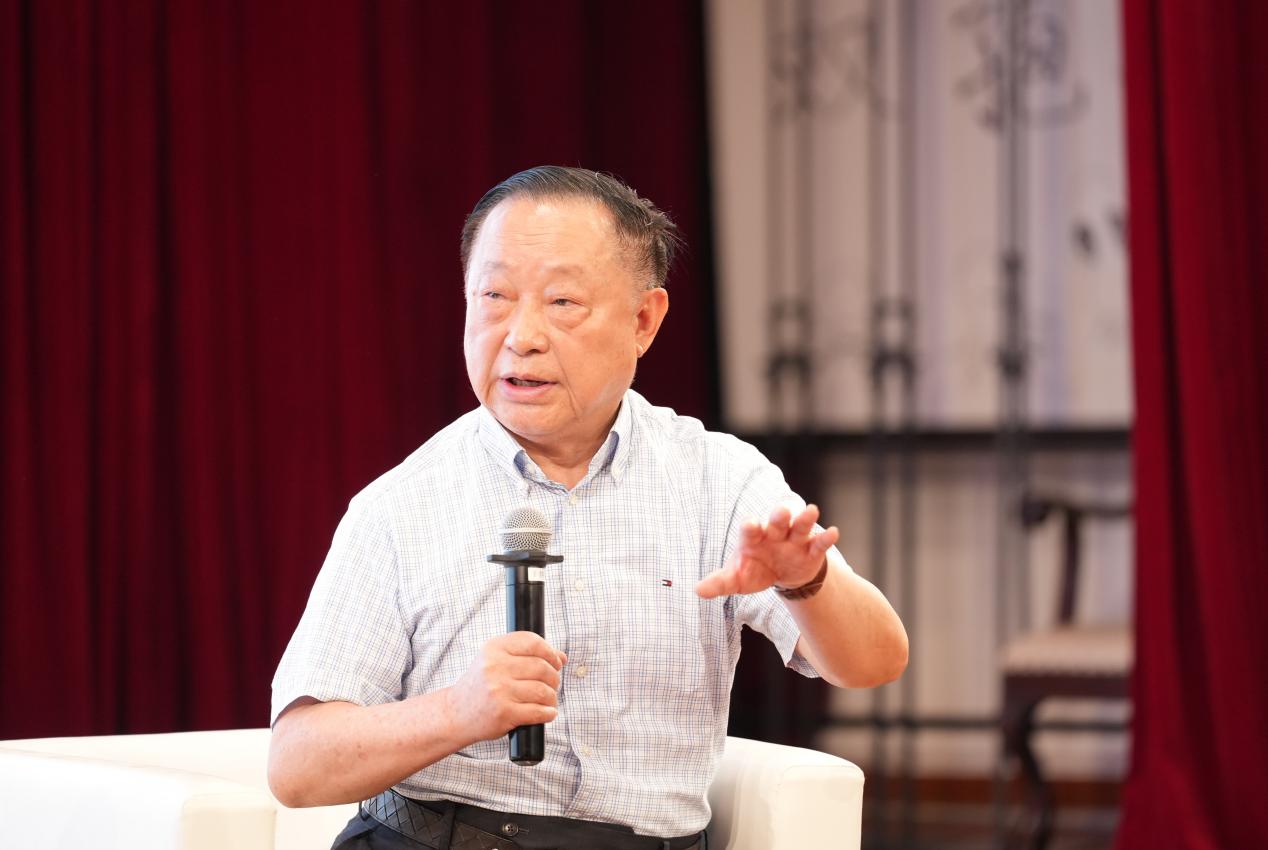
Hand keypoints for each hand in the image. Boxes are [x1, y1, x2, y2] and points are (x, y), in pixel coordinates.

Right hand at [447, 632, 566, 744]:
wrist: (455, 713)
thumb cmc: (480, 686)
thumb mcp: (496, 661)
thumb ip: (527, 655)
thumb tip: (562, 657)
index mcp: (494, 648)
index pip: (533, 642)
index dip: (551, 652)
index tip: (556, 662)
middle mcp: (495, 667)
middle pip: (542, 667)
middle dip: (554, 677)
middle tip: (553, 684)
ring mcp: (499, 690)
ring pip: (543, 691)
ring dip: (552, 697)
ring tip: (549, 700)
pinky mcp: (504, 713)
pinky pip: (538, 711)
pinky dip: (549, 713)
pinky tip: (547, 713)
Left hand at [695, 504, 838, 598]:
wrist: (781, 575)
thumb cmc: (755, 570)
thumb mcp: (737, 579)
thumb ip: (719, 582)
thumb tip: (697, 590)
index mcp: (753, 537)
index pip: (750, 529)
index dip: (751, 527)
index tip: (750, 524)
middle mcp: (774, 533)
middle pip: (777, 521)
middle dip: (779, 516)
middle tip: (781, 511)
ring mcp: (794, 540)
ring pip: (800, 526)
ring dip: (805, 519)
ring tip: (811, 511)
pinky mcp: (811, 550)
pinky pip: (819, 542)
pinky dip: (826, 538)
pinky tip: (833, 532)